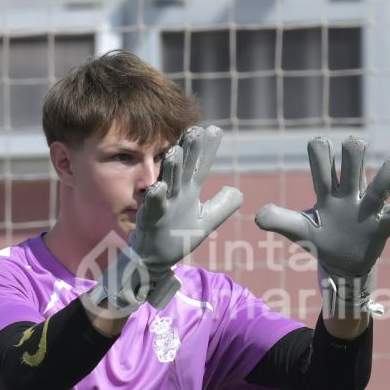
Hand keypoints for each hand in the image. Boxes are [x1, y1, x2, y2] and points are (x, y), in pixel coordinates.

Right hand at [88, 126, 242, 311]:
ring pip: (167, 183)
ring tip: (176, 150)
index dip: (207, 149)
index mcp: (188, 191)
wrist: (155, 260)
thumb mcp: (205, 221)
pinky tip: (160, 187)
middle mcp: (175, 194)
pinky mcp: (150, 221)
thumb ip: (222, 206)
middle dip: (188, 150)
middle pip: (183, 168)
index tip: (215, 130)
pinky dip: (156, 198)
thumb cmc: (177, 236)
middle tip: (195, 130)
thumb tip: (238, 191)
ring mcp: (163, 206)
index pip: (200, 166)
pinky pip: (153, 208)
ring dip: (171, 168)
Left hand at [255, 136, 389, 312]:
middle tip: (354, 145)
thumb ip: (279, 220)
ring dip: (386, 175)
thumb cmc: (319, 240)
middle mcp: (349, 193)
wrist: (342, 264)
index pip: (322, 162)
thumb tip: (257, 216)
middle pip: (354, 161)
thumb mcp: (298, 231)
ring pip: (381, 184)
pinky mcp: (382, 226)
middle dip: (354, 150)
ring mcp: (368, 208)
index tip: (319, 144)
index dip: (321, 150)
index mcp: (327, 191)